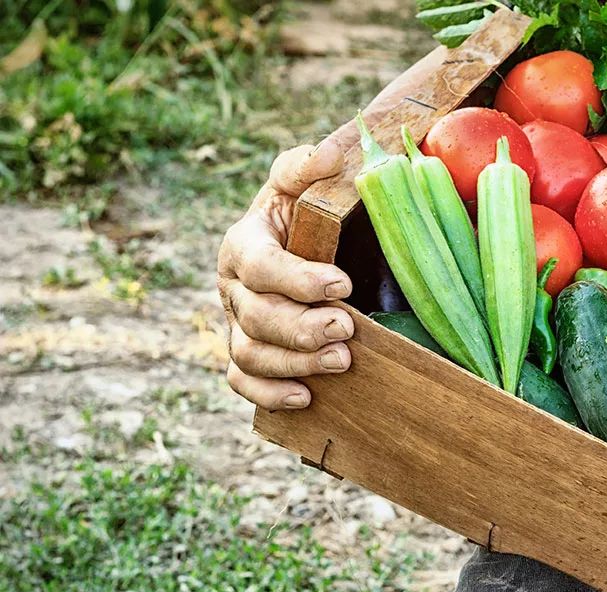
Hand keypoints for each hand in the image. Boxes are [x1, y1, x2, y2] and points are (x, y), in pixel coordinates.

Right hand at [217, 140, 353, 409]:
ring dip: (295, 362)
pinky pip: (244, 382)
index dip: (298, 280)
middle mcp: (234, 289)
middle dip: (302, 327)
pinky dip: (270, 394)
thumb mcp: (302, 184)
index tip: (343, 284)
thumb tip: (326, 154)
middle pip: (256, 318)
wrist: (303, 246)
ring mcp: (237, 325)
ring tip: (341, 361)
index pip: (260, 267)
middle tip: (347, 329)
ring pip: (251, 354)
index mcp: (243, 245)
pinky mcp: (247, 355)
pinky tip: (307, 397)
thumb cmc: (305, 213)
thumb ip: (306, 166)